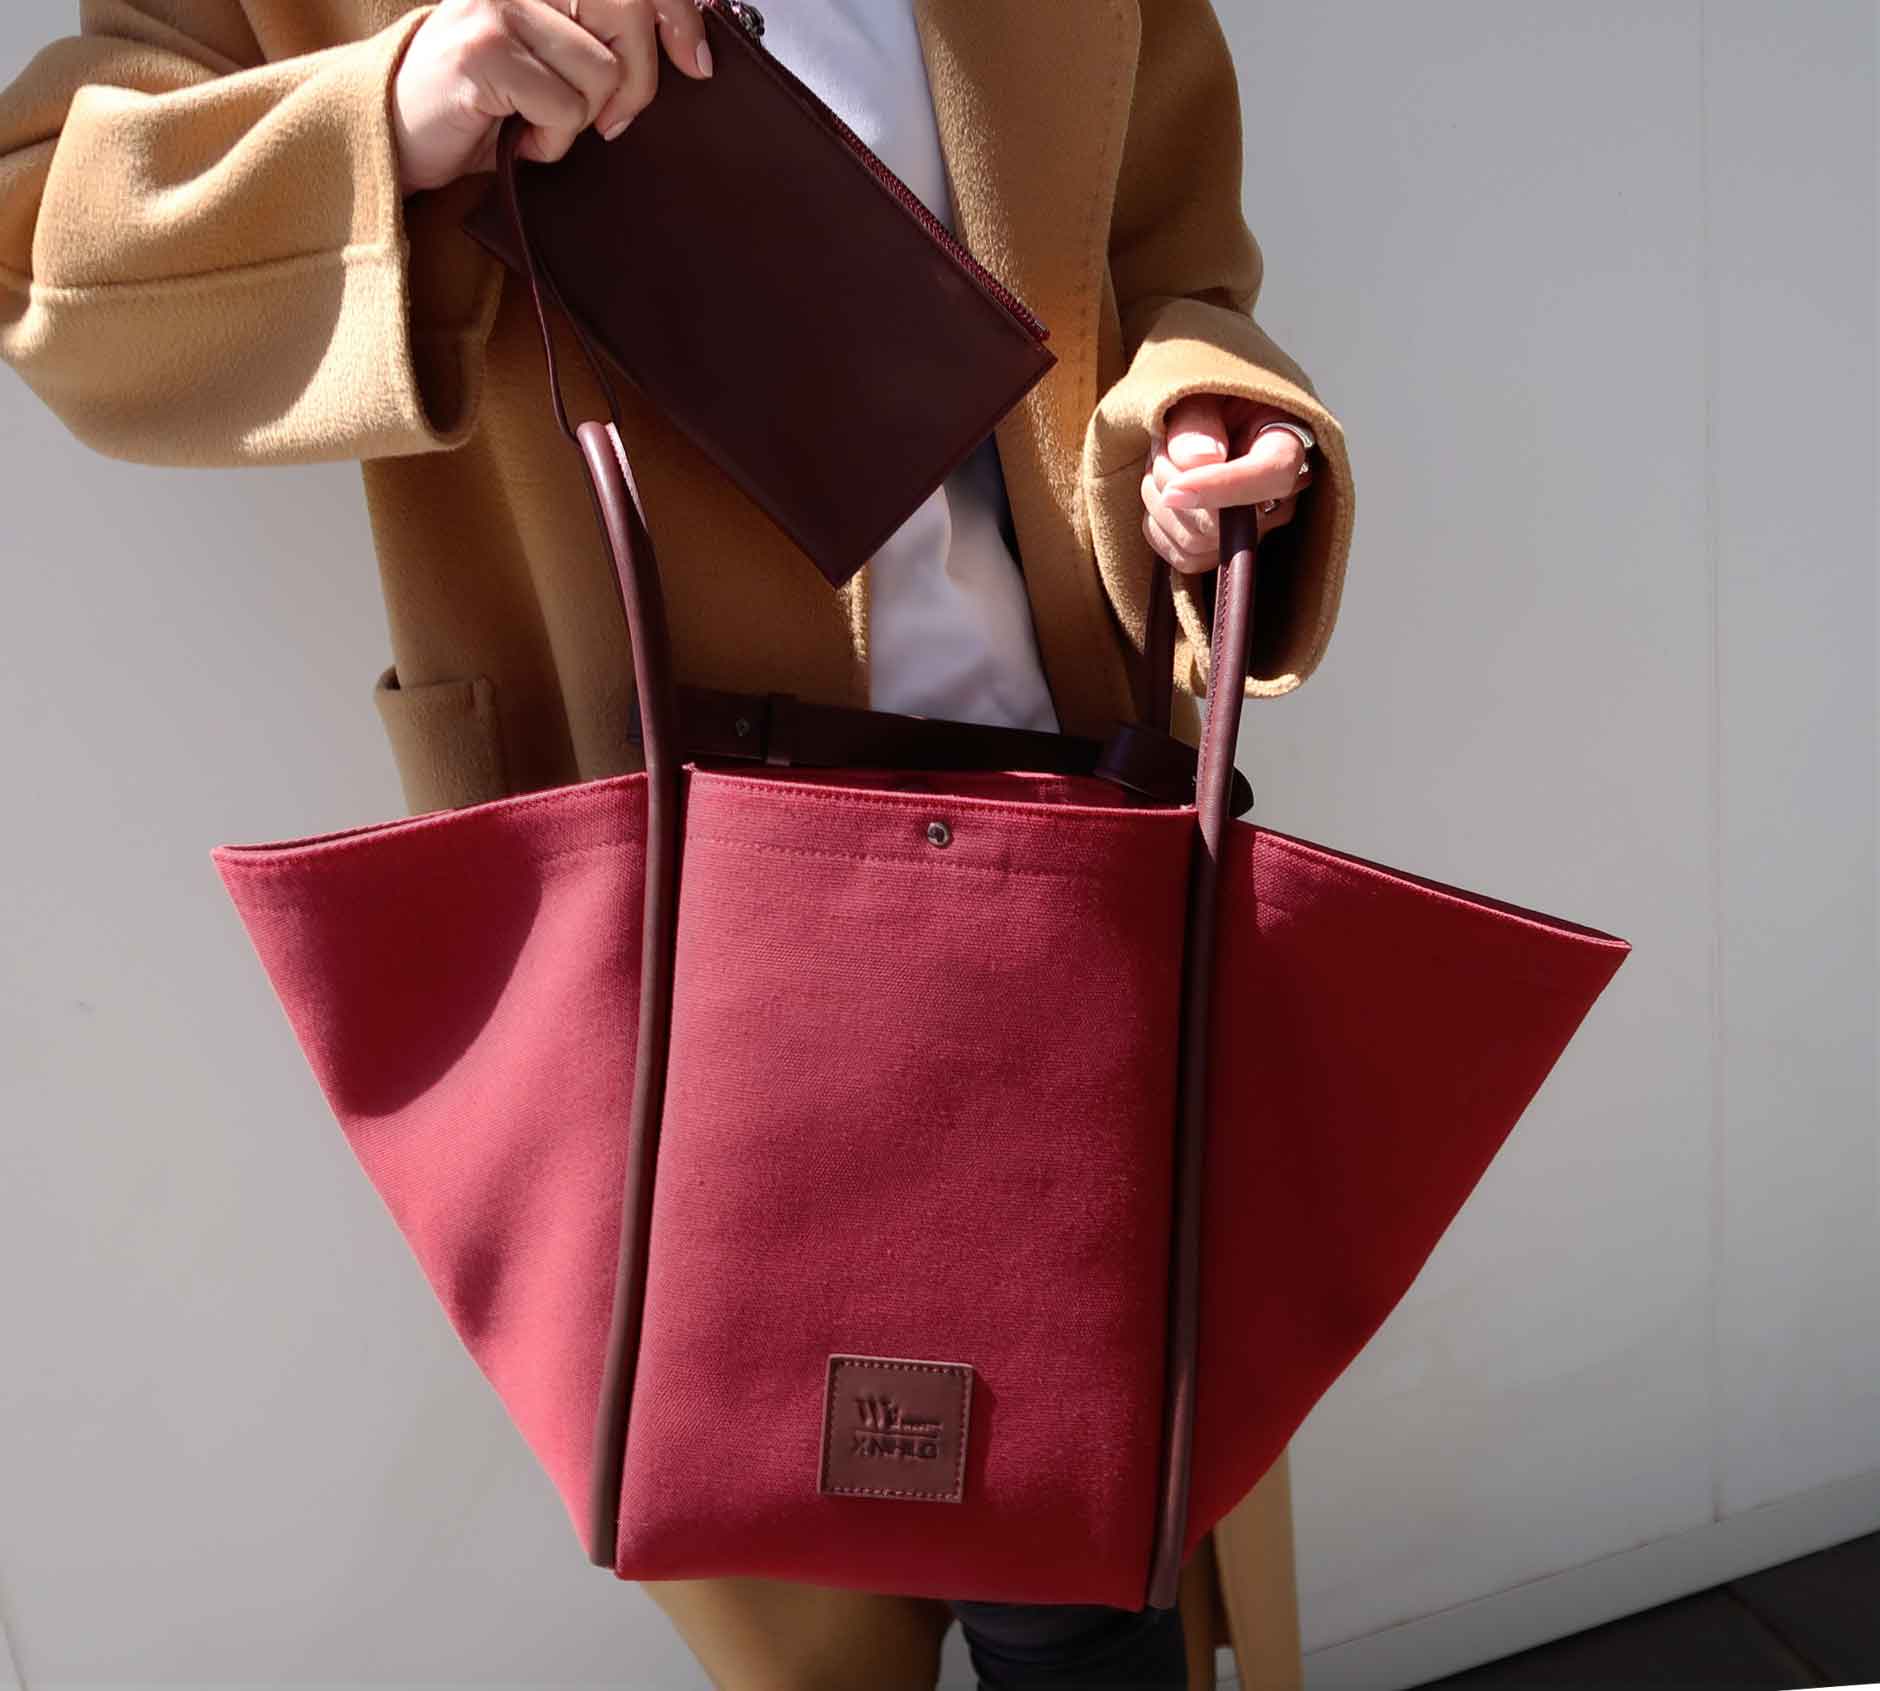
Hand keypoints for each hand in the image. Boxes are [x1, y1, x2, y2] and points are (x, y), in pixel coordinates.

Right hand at [393, 0, 713, 195]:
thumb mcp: (548, 62)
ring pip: (601, 74)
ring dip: (577, 121)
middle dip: (633, 87)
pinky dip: (550, 141)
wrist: (395, 133)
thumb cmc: (479, 105)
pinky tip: (516, 137)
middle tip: (603, 123)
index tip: (698, 65)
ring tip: (534, 123)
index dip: (678, 16)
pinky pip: (565, 108)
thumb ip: (600, 41)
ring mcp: (499, 5)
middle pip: (628, 20)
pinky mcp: (485, 49)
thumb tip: (685, 53)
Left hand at [1140, 393, 1314, 575]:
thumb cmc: (1210, 400)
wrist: (1209, 418)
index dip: (1220, 487)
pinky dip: (1158, 525)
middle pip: (1218, 521)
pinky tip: (1164, 493)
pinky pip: (1183, 558)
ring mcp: (1254, 530)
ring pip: (1195, 543)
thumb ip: (1197, 420)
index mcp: (1287, 444)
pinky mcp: (1224, 551)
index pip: (1270, 477)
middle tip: (1161, 445)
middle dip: (1170, 481)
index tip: (1174, 489)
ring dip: (1158, 500)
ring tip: (1163, 461)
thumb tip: (1196, 460)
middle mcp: (1280, 497)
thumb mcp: (1203, 391)